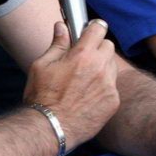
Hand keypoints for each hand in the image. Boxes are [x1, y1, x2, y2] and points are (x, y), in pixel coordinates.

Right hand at [23, 20, 119, 150]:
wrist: (50, 128)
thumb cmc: (42, 97)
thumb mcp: (42, 66)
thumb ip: (57, 44)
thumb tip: (62, 26)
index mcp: (83, 54)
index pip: (99, 29)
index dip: (94, 28)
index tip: (91, 31)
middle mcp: (100, 67)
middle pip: (108, 46)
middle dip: (98, 48)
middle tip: (84, 58)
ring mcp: (109, 85)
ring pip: (112, 66)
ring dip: (102, 67)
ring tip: (85, 80)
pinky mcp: (113, 101)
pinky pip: (112, 86)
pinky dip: (104, 88)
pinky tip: (89, 96)